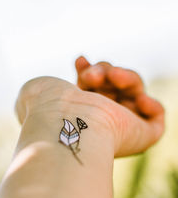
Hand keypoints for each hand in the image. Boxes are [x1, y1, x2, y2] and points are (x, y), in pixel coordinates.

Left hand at [15, 56, 164, 157]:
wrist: (64, 124)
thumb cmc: (49, 108)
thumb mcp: (41, 89)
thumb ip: (50, 85)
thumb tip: (62, 83)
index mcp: (83, 113)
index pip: (95, 88)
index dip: (90, 70)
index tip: (80, 61)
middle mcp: (103, 121)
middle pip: (116, 84)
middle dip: (105, 71)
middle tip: (92, 76)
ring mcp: (124, 128)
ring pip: (135, 91)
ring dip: (125, 77)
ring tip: (112, 77)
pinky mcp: (143, 136)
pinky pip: (156, 117)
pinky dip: (152, 105)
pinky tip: (138, 100)